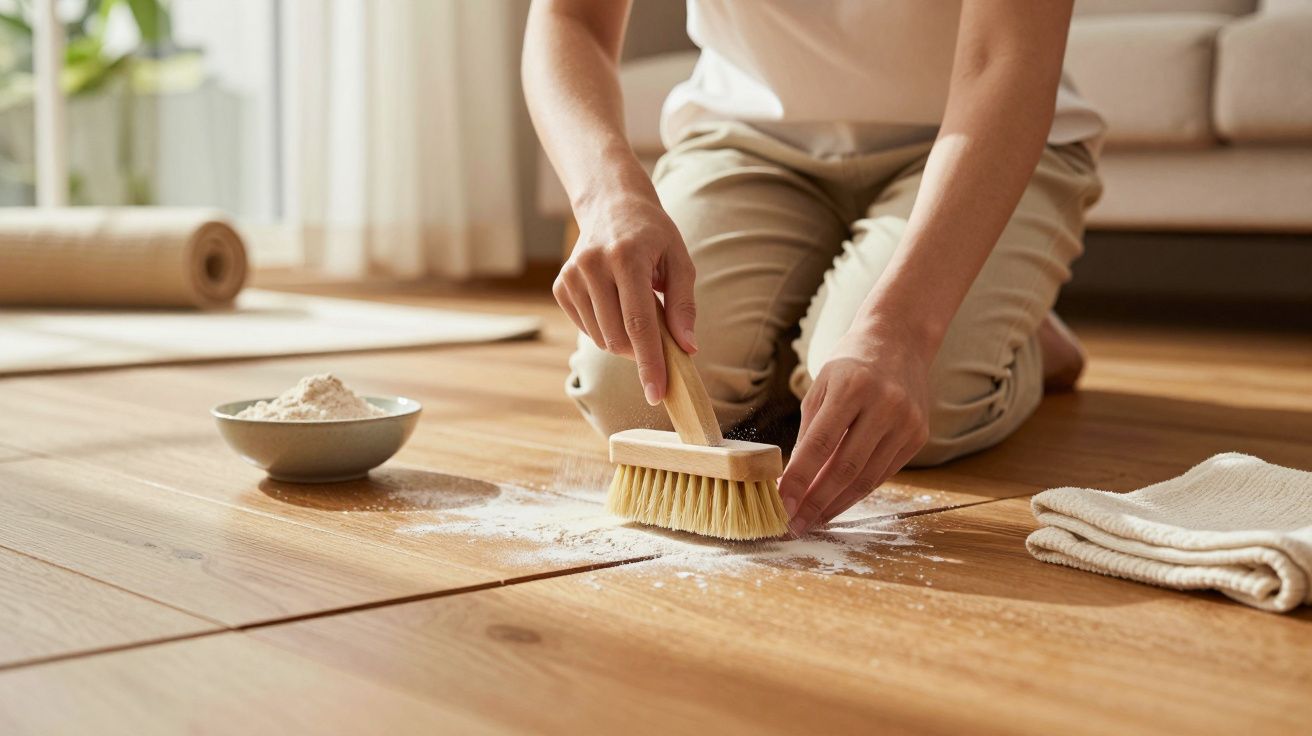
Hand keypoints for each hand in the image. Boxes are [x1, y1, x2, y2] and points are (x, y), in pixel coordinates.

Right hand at [554, 194, 697, 404]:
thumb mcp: (679, 261)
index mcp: (627, 257)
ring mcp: (572, 275)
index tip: (657, 393)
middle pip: (618, 337)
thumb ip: (683, 305)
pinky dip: (606, 329)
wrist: (611, 205)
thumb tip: (687, 349)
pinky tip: (616, 306)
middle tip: (660, 340)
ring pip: (601, 338)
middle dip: (641, 353)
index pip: (639, 324)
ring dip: (624, 341)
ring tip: (637, 311)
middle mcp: (593, 265)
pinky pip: (587, 329)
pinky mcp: (561, 285)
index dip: (650, 362)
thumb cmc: (653, 235)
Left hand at [779, 323, 932, 535]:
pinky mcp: (919, 436)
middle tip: (795, 524)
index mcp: (852, 386)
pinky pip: (883, 473)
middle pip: (846, 468)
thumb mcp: (821, 385)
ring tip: (813, 520)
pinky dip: (857, 491)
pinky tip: (837, 502)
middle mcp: (884, 404)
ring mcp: (907, 422)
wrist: (900, 340)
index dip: (800, 479)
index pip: (820, 444)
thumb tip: (794, 480)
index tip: (781, 505)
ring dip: (836, 504)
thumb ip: (809, 431)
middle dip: (817, 502)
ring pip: (867, 477)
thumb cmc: (851, 363)